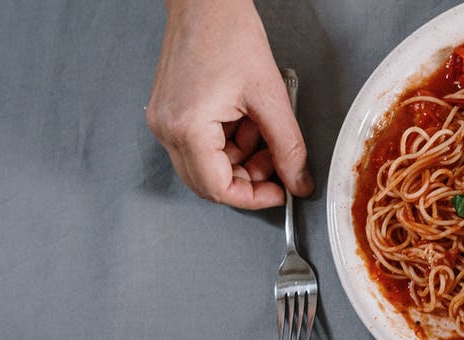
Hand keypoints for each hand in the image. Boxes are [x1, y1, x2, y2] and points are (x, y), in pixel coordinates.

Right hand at [146, 0, 312, 208]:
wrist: (205, 3)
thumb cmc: (228, 34)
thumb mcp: (271, 97)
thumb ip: (288, 147)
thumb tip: (299, 181)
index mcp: (187, 127)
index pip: (218, 189)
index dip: (253, 197)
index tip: (279, 192)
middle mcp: (167, 129)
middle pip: (208, 182)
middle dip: (248, 178)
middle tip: (276, 162)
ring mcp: (164, 121)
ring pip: (207, 165)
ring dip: (241, 157)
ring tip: (261, 127)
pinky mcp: (170, 113)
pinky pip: (200, 145)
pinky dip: (228, 141)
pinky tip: (245, 119)